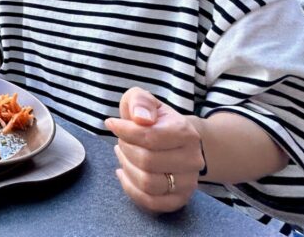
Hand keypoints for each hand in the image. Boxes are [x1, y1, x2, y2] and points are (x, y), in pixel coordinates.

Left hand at [103, 87, 203, 212]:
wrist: (176, 141)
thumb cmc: (156, 120)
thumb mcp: (145, 101)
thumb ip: (140, 101)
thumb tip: (139, 117)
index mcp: (186, 133)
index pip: (150, 137)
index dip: (124, 131)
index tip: (111, 124)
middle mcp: (192, 160)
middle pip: (146, 161)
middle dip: (125, 149)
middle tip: (122, 141)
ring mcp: (188, 183)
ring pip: (148, 183)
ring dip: (127, 167)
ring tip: (123, 154)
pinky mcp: (180, 199)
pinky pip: (151, 203)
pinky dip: (131, 189)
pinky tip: (124, 173)